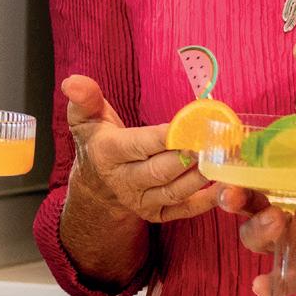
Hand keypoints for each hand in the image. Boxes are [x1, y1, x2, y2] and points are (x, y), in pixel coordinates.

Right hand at [62, 75, 219, 225]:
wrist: (96, 184)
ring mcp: (141, 200)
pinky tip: (221, 186)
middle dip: (186, 157)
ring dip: (199, 178)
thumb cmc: (97, 141)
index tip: (186, 126)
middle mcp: (123, 181)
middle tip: (212, 143)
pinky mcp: (156, 213)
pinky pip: (182, 210)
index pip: (138, 145)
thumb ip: (85, 98)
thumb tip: (73, 82)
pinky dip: (203, 202)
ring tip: (220, 160)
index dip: (162, 137)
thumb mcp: (85, 118)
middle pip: (158, 171)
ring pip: (173, 191)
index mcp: (108, 153)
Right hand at [231, 153, 295, 295]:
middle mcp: (291, 210)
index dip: (245, 163)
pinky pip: (280, 280)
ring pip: (257, 237)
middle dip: (233, 196)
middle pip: (248, 202)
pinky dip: (270, 284)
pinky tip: (264, 285)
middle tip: (233, 195)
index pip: (266, 168)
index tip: (235, 159)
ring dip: (256, 229)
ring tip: (275, 223)